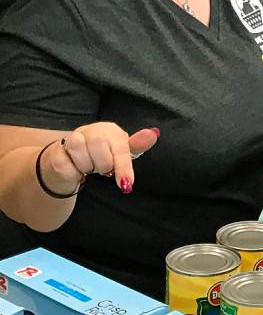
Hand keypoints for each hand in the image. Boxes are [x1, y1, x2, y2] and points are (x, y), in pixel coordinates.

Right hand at [41, 123, 159, 195]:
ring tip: (89, 167)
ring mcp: (71, 139)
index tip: (126, 184)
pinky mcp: (56, 152)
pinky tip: (76, 171)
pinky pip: (65, 165)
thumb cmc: (103, 155)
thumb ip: (137, 145)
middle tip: (103, 169)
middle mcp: (90, 130)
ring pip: (79, 152)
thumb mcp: (122, 151)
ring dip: (87, 167)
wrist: (70, 160)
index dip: (124, 167)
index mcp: (109, 130)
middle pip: (98, 146)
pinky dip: (73, 174)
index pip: (119, 147)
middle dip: (103, 165)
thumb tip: (154, 133)